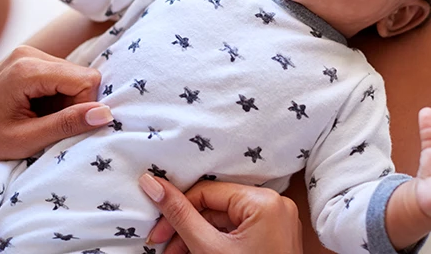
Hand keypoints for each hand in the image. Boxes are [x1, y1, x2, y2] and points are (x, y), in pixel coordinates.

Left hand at [0, 45, 111, 164]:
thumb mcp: (25, 140)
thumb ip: (66, 125)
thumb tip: (105, 114)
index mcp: (27, 69)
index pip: (85, 79)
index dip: (83, 106)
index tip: (61, 126)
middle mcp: (28, 53)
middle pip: (80, 75)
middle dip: (74, 103)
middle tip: (47, 124)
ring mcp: (26, 53)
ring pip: (72, 75)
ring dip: (65, 100)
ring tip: (38, 118)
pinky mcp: (26, 58)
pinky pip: (59, 74)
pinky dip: (55, 95)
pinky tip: (35, 108)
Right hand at [139, 175, 302, 253]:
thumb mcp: (209, 248)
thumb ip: (180, 215)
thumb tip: (153, 184)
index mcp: (264, 201)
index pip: (206, 192)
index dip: (177, 209)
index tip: (157, 229)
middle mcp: (275, 205)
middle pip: (215, 207)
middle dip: (186, 228)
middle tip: (163, 245)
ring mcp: (276, 221)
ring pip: (224, 220)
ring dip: (198, 237)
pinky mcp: (273, 235)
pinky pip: (238, 230)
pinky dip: (216, 241)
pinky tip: (198, 252)